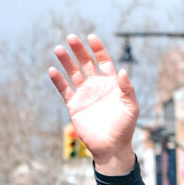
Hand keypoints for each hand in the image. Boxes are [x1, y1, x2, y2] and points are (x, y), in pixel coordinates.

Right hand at [48, 34, 139, 175]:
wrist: (111, 147)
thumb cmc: (124, 127)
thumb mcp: (131, 106)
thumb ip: (127, 88)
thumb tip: (122, 70)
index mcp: (111, 83)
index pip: (103, 60)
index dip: (98, 49)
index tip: (91, 37)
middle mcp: (96, 85)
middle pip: (85, 63)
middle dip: (79, 50)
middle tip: (71, 37)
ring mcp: (84, 94)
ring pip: (73, 73)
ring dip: (66, 61)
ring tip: (58, 49)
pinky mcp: (74, 105)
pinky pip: (64, 90)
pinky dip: (58, 81)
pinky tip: (52, 70)